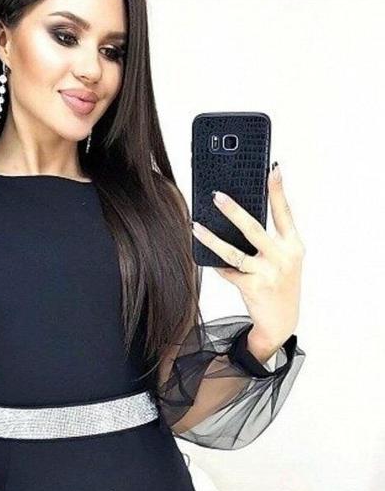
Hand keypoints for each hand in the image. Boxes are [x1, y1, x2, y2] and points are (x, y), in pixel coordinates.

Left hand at [191, 162, 304, 351]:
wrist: (281, 321)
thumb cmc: (279, 283)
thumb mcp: (284, 259)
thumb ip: (270, 240)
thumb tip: (239, 216)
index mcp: (294, 245)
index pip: (285, 213)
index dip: (278, 190)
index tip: (271, 168)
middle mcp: (283, 258)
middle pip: (254, 228)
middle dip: (233, 210)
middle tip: (216, 195)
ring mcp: (268, 273)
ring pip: (233, 252)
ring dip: (212, 238)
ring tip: (196, 226)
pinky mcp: (253, 287)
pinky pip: (228, 271)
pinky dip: (217, 264)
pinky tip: (205, 256)